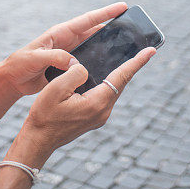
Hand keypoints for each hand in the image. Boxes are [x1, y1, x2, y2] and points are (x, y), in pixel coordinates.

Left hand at [1, 2, 127, 96]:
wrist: (12, 79)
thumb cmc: (19, 64)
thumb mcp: (34, 58)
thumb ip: (53, 57)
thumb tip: (74, 62)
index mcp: (60, 33)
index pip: (87, 20)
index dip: (105, 13)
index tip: (122, 6)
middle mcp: (67, 40)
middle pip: (95, 31)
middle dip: (113, 27)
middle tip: (132, 26)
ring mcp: (69, 52)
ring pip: (93, 45)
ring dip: (107, 45)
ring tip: (127, 45)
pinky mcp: (68, 65)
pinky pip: (88, 60)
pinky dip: (99, 61)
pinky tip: (109, 67)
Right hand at [14, 46, 156, 162]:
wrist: (38, 140)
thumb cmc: (44, 115)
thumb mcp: (56, 89)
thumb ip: (75, 73)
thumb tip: (85, 68)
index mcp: (97, 103)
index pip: (121, 77)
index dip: (136, 62)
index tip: (151, 50)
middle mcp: (103, 111)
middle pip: (120, 82)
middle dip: (130, 65)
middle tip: (142, 48)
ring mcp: (100, 115)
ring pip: (112, 89)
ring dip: (117, 73)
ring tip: (123, 56)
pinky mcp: (94, 117)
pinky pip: (105, 95)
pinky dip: (107, 82)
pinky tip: (103, 73)